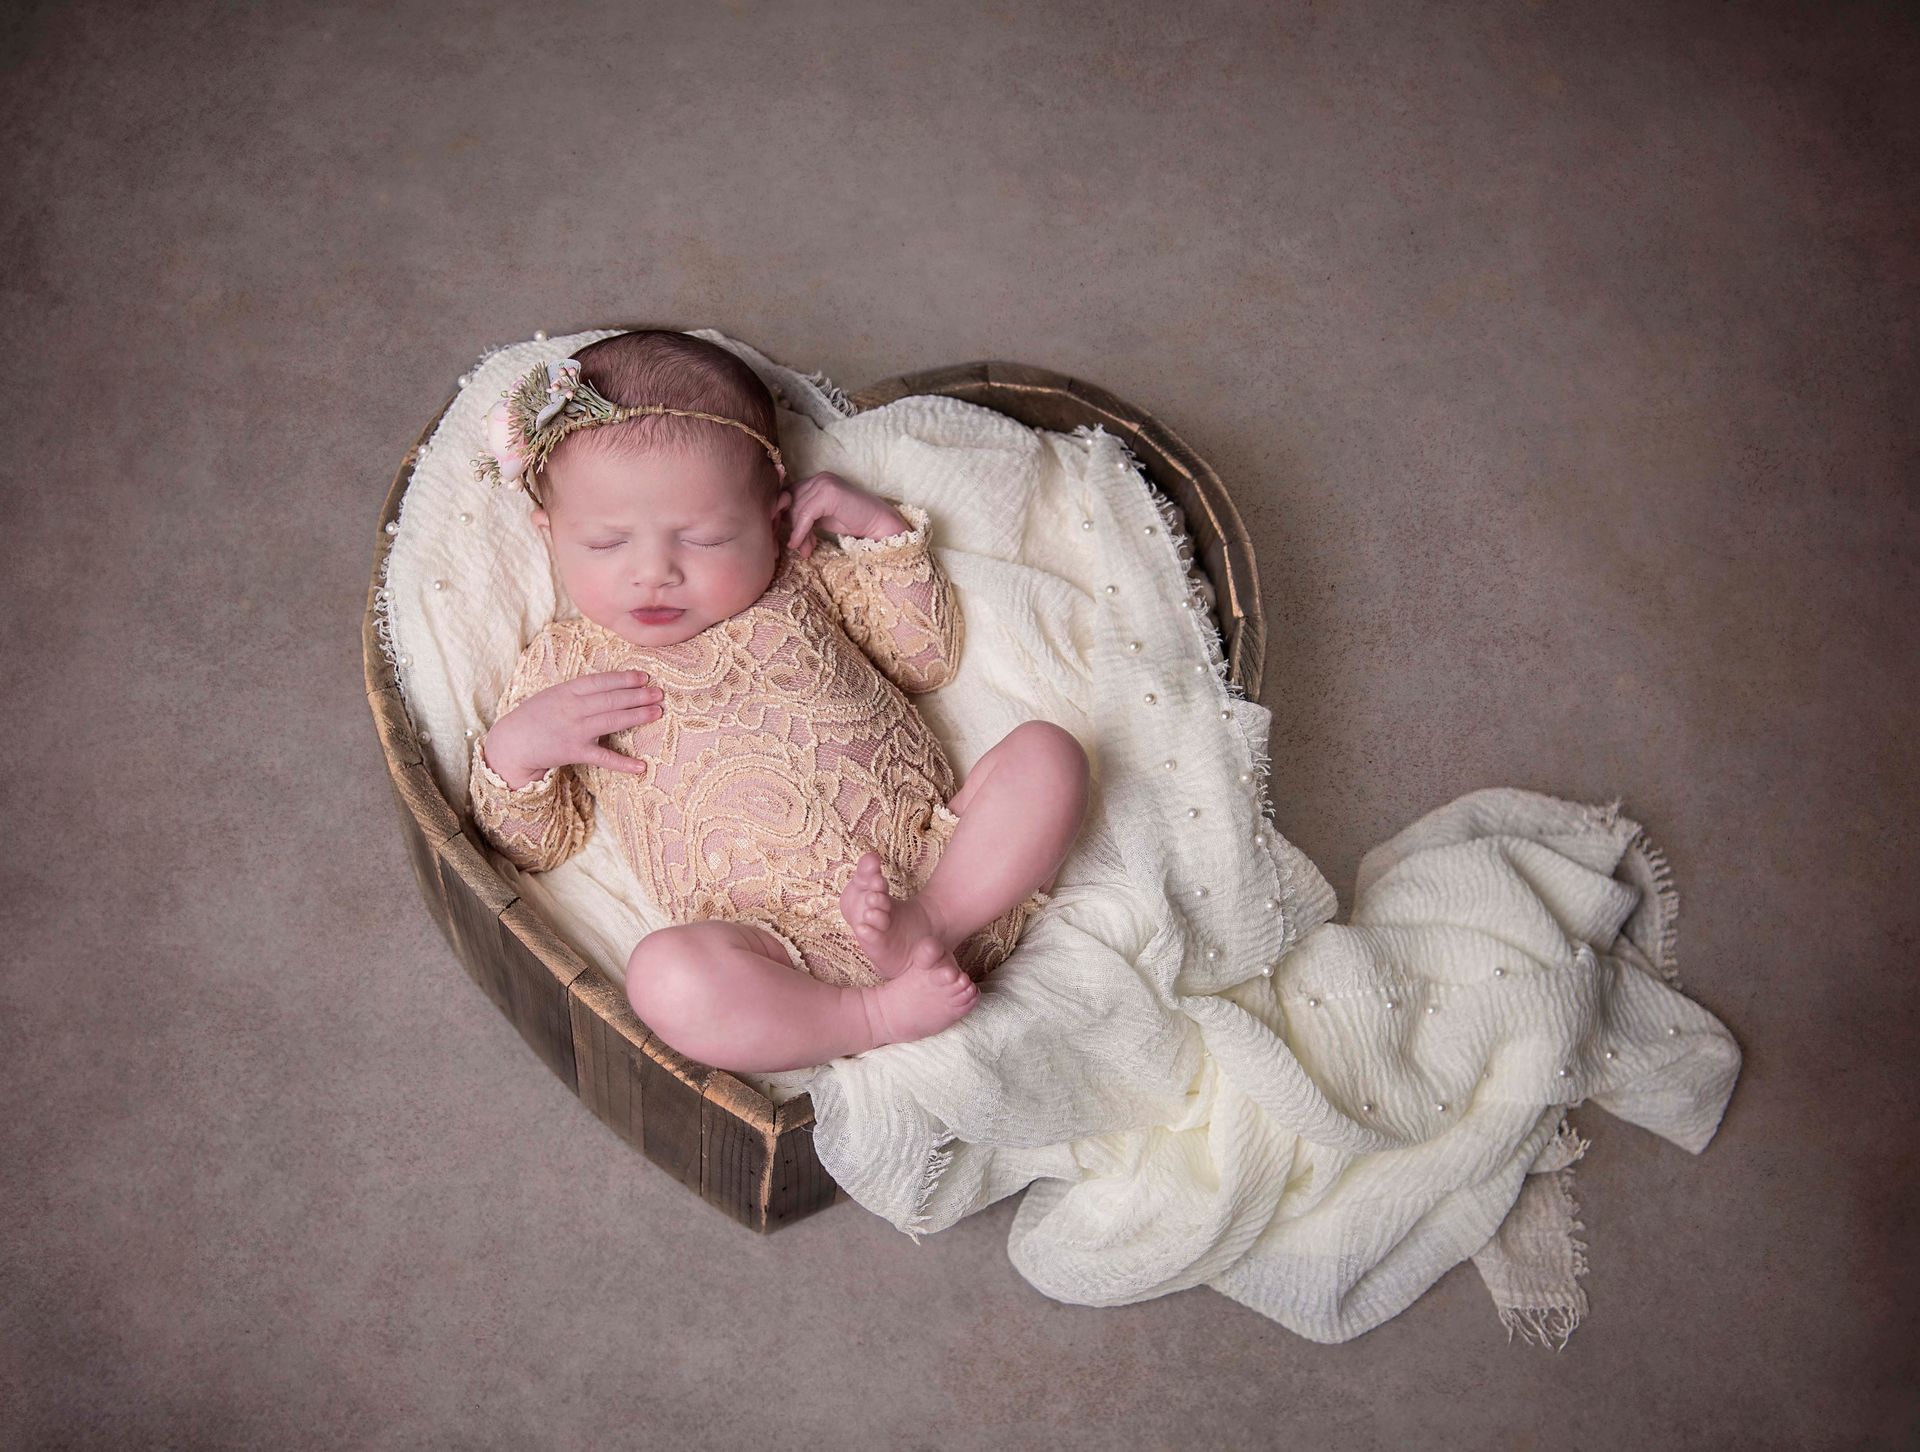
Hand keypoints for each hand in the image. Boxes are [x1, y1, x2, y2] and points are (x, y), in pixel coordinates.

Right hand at [482, 670, 663, 786]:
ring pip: (612, 721)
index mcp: (567, 691)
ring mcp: (575, 730)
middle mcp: (573, 709)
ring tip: (657, 712)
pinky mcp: (575, 752)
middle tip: (659, 693)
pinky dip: (623, 763)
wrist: (513, 742)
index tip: (644, 677)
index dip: (624, 678)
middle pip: (611, 700)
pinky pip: (603, 758)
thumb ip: (580, 691)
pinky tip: (641, 766)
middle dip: (638, 695)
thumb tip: (613, 685)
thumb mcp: (555, 694)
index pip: (601, 682)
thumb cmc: (536, 715)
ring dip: (637, 716)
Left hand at [782, 471, 909, 557]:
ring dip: (798, 533)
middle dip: (790, 527)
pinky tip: (799, 544)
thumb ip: (803, 516)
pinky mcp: (829, 493)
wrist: (879, 523)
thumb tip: (779, 523)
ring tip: (804, 549)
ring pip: (796, 510)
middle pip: (790, 502)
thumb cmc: (853, 522)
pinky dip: (799, 531)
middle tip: (798, 547)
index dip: (783, 516)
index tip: (784, 536)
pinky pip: (804, 514)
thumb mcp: (821, 518)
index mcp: (816, 480)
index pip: (788, 495)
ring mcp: (824, 483)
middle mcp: (819, 477)